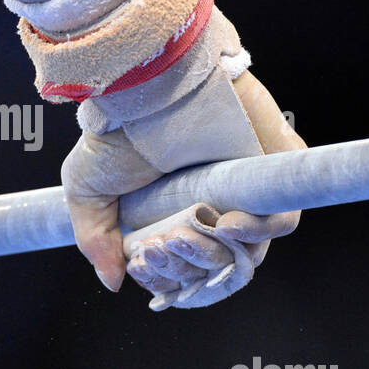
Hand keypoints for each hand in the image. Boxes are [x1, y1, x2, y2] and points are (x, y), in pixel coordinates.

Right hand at [63, 69, 304, 306]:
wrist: (146, 86)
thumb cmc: (117, 130)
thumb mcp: (87, 189)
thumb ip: (95, 240)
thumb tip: (114, 282)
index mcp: (173, 218)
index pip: (182, 271)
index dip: (165, 279)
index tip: (143, 263)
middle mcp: (212, 209)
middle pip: (213, 269)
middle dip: (184, 269)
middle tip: (158, 246)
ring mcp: (245, 192)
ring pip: (247, 253)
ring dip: (214, 256)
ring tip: (181, 234)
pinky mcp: (273, 171)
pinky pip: (281, 220)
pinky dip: (256, 232)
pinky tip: (225, 225)